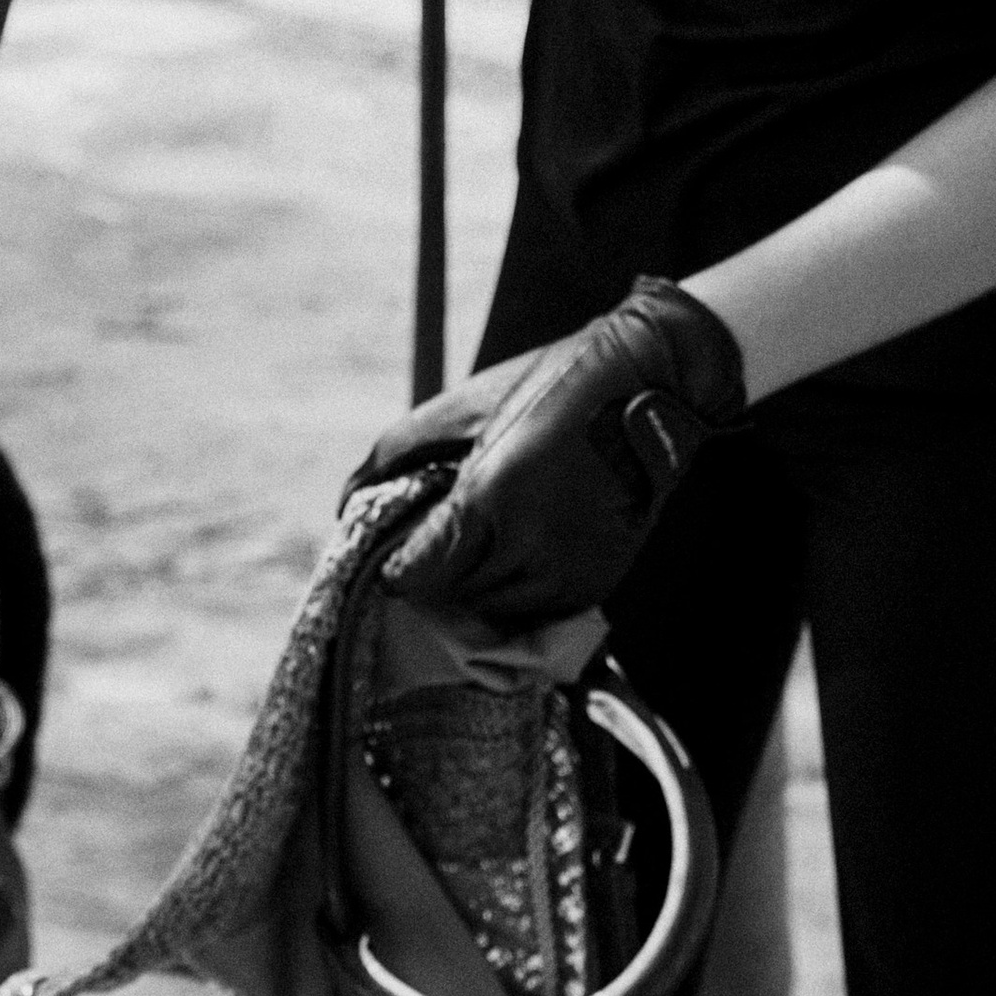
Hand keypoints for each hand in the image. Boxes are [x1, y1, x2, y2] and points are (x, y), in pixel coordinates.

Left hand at [350, 278, 746, 622]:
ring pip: (497, 608)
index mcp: (490, 499)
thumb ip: (399, 452)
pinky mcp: (600, 580)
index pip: (422, 573)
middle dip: (438, 577)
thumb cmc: (549, 385)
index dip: (400, 572)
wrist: (647, 387)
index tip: (393, 566)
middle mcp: (531, 547)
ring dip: (478, 587)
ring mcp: (570, 570)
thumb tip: (348, 497)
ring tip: (478, 549)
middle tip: (431, 552)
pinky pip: (541, 611)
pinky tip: (516, 557)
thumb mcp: (465, 406)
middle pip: (456, 595)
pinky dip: (520, 592)